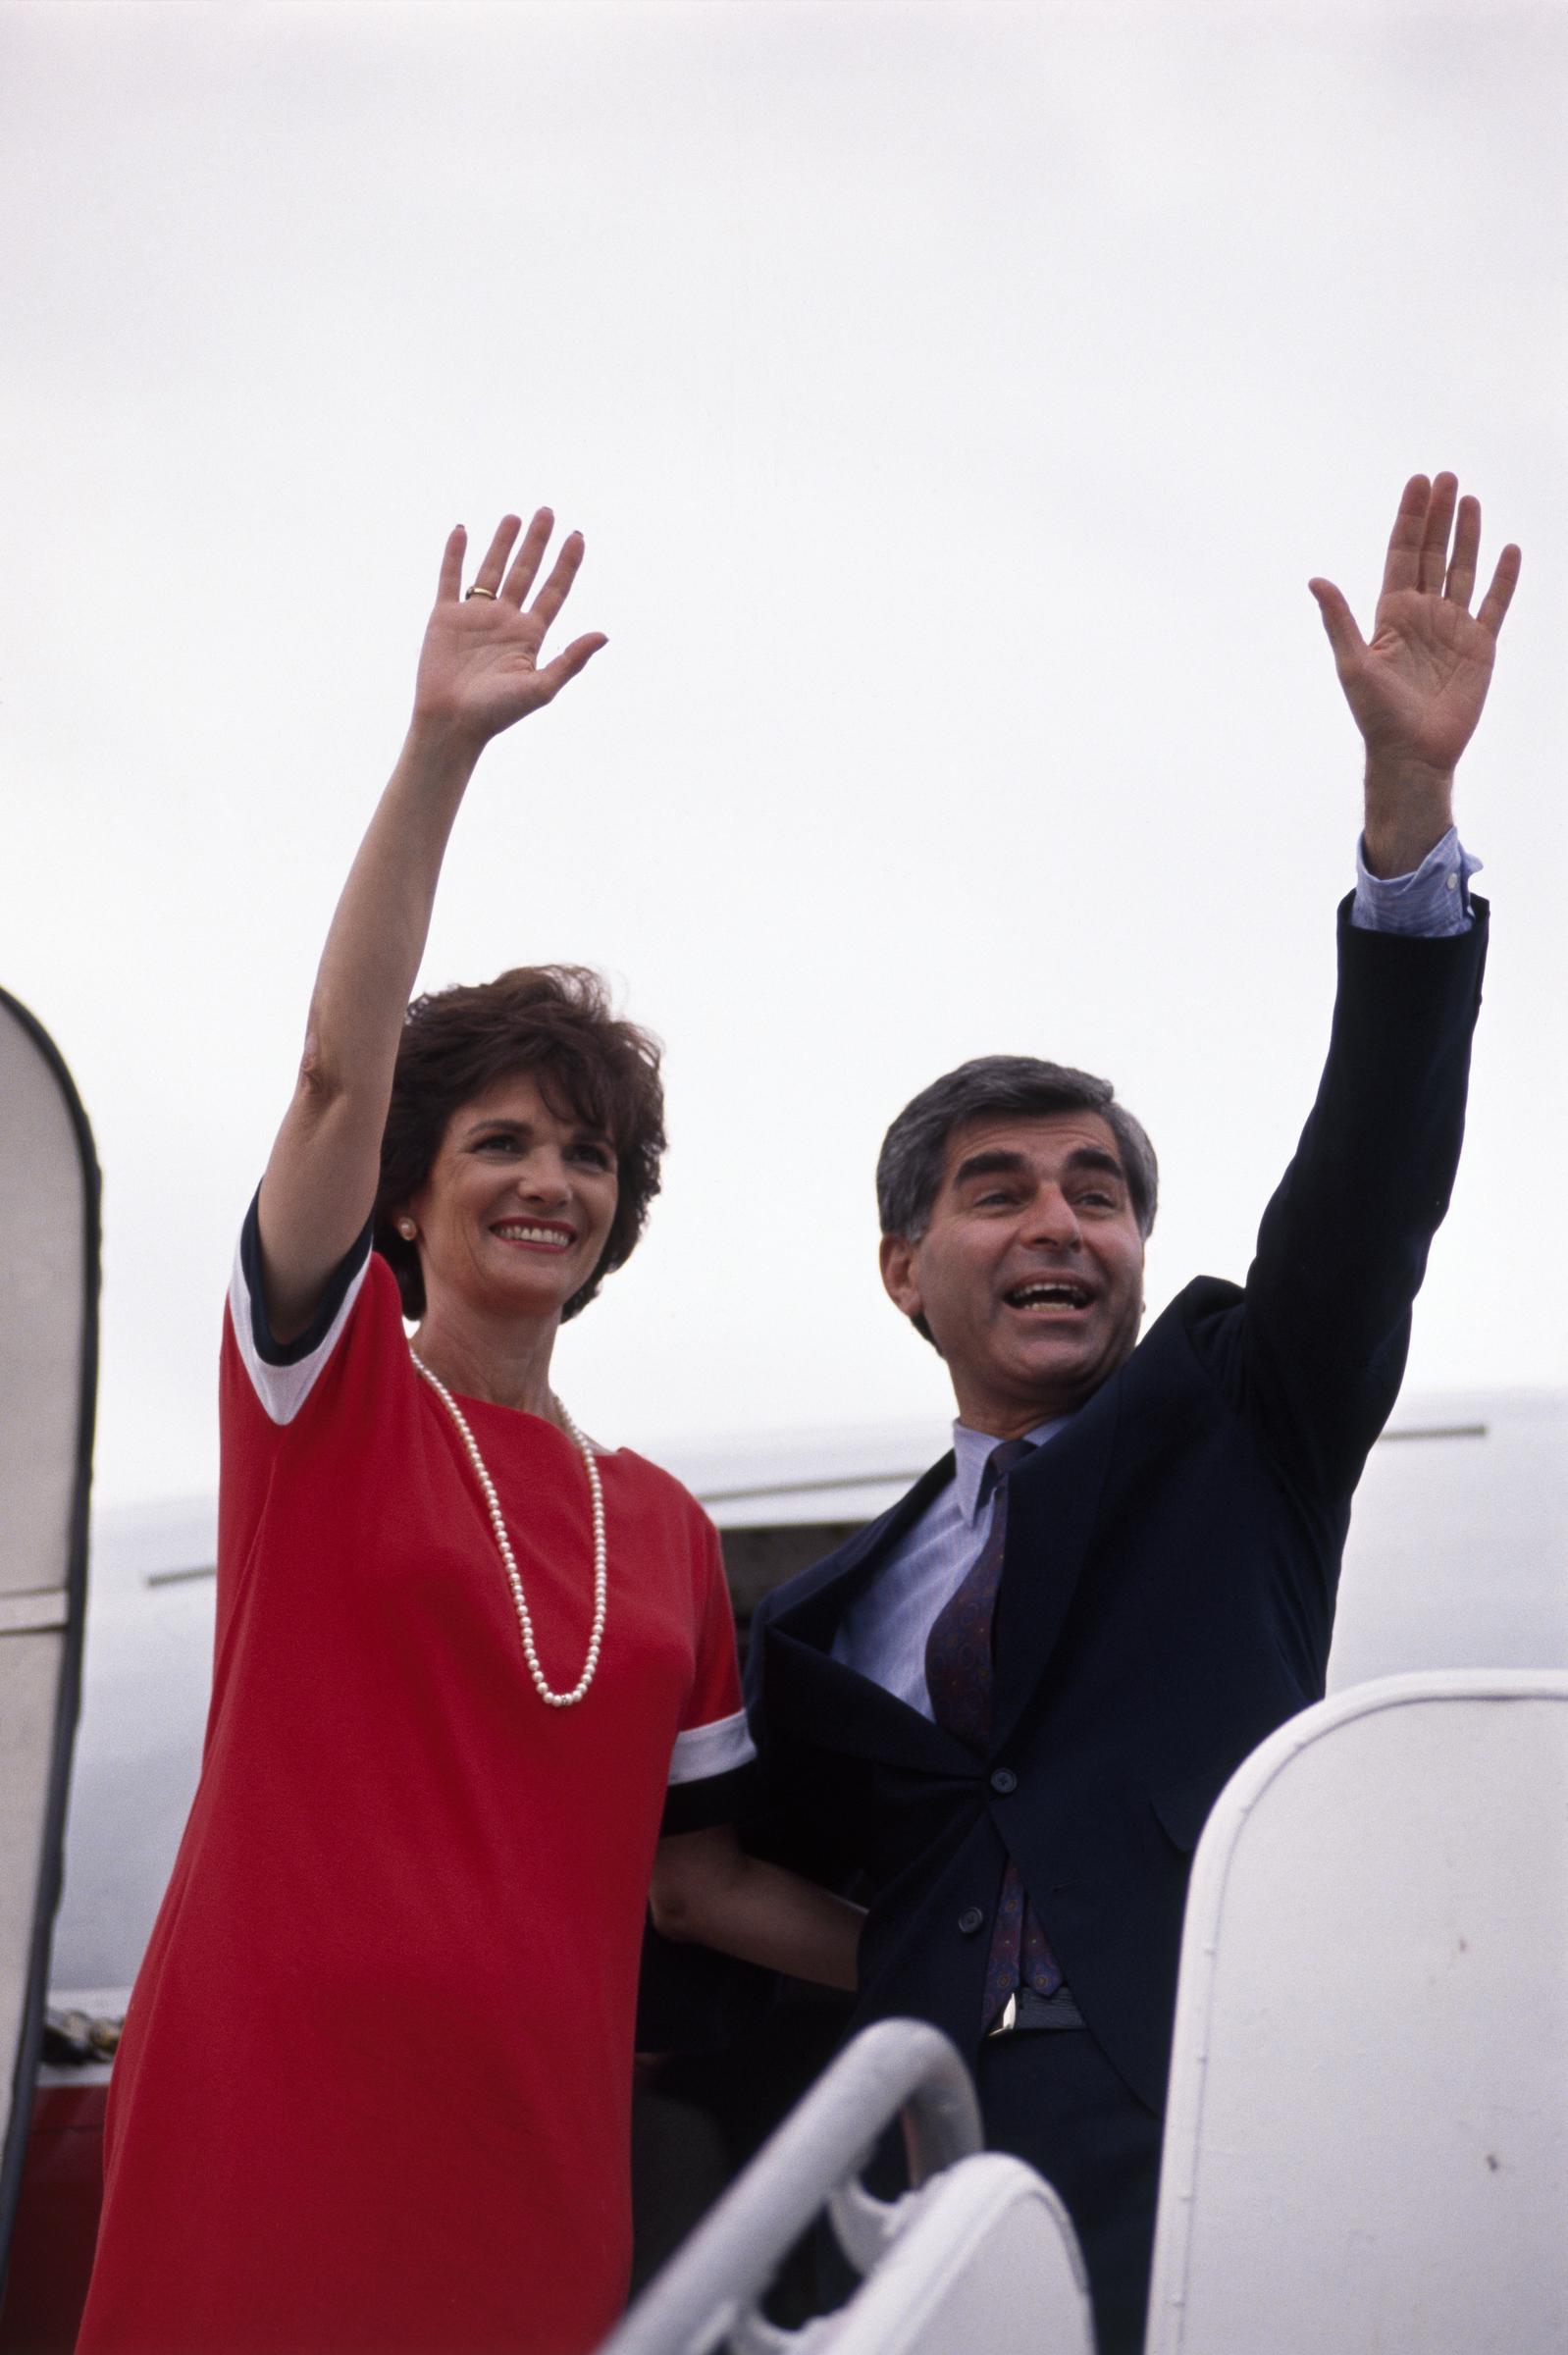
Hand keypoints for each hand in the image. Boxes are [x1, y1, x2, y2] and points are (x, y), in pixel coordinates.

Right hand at [411, 509, 606, 747]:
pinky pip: (450, 578)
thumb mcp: (541, 687)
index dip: (566, 564)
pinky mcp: (445, 617)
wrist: (452, 724)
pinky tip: (462, 531)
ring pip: (491, 570)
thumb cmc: (497, 713)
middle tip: (548, 511)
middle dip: (537, 543)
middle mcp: (505, 621)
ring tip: (514, 517)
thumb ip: (571, 660)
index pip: (554, 591)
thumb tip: (604, 635)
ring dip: (502, 543)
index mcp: (530, 635)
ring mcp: (475, 616)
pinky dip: (454, 555)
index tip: (577, 536)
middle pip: (525, 572)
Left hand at [1309, 475, 1519, 874]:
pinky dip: (1504, 579)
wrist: (1412, 753)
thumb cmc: (1376, 715)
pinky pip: (1494, 605)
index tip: (1419, 483)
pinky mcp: (1480, 647)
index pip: (1402, 554)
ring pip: (1463, 570)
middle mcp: (1423, 614)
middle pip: (1432, 553)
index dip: (1410, 519)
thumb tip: (1315, 580)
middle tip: (1446, 477)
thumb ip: (1338, 620)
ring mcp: (1453, 628)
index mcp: (1392, 613)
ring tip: (1470, 499)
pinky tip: (1509, 550)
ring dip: (1468, 536)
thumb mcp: (1352, 665)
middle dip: (1439, 516)